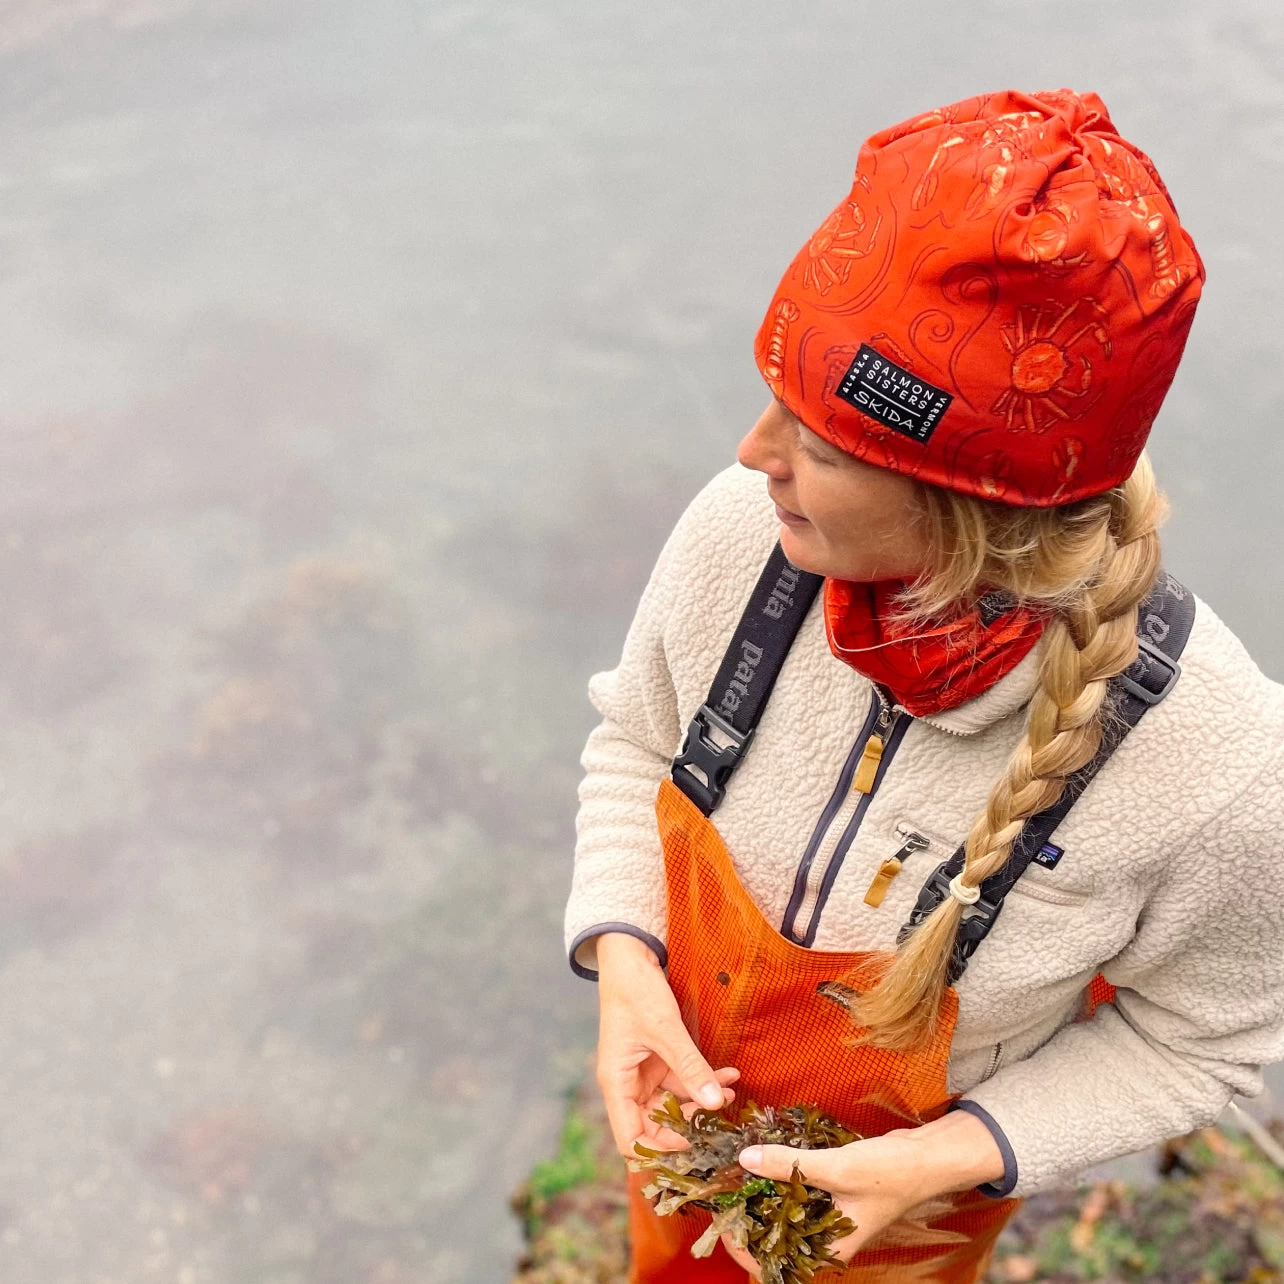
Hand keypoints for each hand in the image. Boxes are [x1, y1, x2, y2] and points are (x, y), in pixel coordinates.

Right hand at [594, 932, 738, 1154]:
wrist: (630, 956)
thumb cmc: (636, 991)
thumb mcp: (665, 1029)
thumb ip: (690, 1067)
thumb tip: (714, 1103)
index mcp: (617, 1083)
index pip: (631, 1140)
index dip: (660, 1151)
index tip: (694, 1146)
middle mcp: (628, 1084)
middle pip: (654, 1127)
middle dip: (688, 1127)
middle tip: (720, 1126)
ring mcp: (643, 1072)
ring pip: (673, 1103)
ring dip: (701, 1100)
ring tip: (731, 1092)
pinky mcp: (657, 1059)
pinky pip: (681, 1079)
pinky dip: (703, 1078)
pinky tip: (728, 1074)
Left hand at [720, 1109, 1006, 1276]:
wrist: (925, 1157)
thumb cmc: (890, 1174)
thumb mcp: (836, 1168)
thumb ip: (789, 1165)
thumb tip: (745, 1159)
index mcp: (830, 1247)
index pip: (777, 1264)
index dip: (747, 1249)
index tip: (725, 1223)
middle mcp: (826, 1235)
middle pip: (777, 1236)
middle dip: (750, 1215)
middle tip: (725, 1189)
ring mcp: (829, 1213)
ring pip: (785, 1211)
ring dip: (764, 1192)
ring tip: (738, 1170)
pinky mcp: (831, 1190)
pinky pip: (798, 1189)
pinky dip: (782, 1177)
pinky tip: (767, 1156)